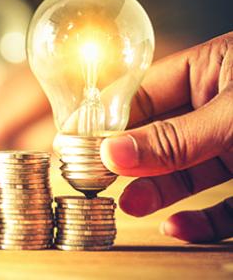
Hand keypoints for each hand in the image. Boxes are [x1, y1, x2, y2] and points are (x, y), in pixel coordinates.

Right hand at [101, 32, 232, 242]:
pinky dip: (203, 218)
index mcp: (214, 69)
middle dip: (130, 161)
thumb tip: (110, 151)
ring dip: (159, 192)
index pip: (144, 94)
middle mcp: (224, 105)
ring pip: (190, 170)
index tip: (79, 147)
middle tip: (99, 184)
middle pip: (161, 134)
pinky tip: (180, 227)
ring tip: (130, 208)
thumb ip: (175, 138)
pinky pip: (227, 201)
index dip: (108, 120)